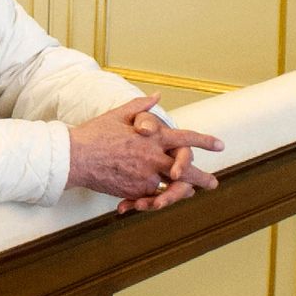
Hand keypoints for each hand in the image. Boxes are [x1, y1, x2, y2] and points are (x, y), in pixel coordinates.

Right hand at [66, 95, 223, 212]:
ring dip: (183, 191)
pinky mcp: (134, 191)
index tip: (219, 145)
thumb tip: (157, 95)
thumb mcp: (118, 114)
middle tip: (213, 183)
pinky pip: (152, 197)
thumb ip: (141, 106)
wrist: (75, 157)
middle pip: (186, 170)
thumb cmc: (94, 134)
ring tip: (190, 193)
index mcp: (153, 138)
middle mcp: (153, 158)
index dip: (204, 142)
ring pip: (172, 187)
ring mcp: (145, 177)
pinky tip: (162, 199)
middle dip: (202, 177)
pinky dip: (156, 198)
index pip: (185, 139)